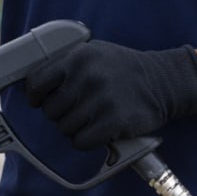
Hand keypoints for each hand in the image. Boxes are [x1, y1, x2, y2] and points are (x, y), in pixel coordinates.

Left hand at [24, 40, 196, 150]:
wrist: (163, 81)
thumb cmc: (122, 69)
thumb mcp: (93, 54)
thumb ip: (66, 65)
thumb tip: (33, 86)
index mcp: (77, 57)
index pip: (36, 83)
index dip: (36, 96)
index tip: (41, 101)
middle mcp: (87, 76)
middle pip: (51, 111)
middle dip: (61, 114)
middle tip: (79, 109)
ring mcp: (101, 99)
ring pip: (65, 128)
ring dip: (76, 128)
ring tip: (93, 117)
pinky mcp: (114, 121)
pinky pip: (81, 142)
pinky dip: (87, 141)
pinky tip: (99, 130)